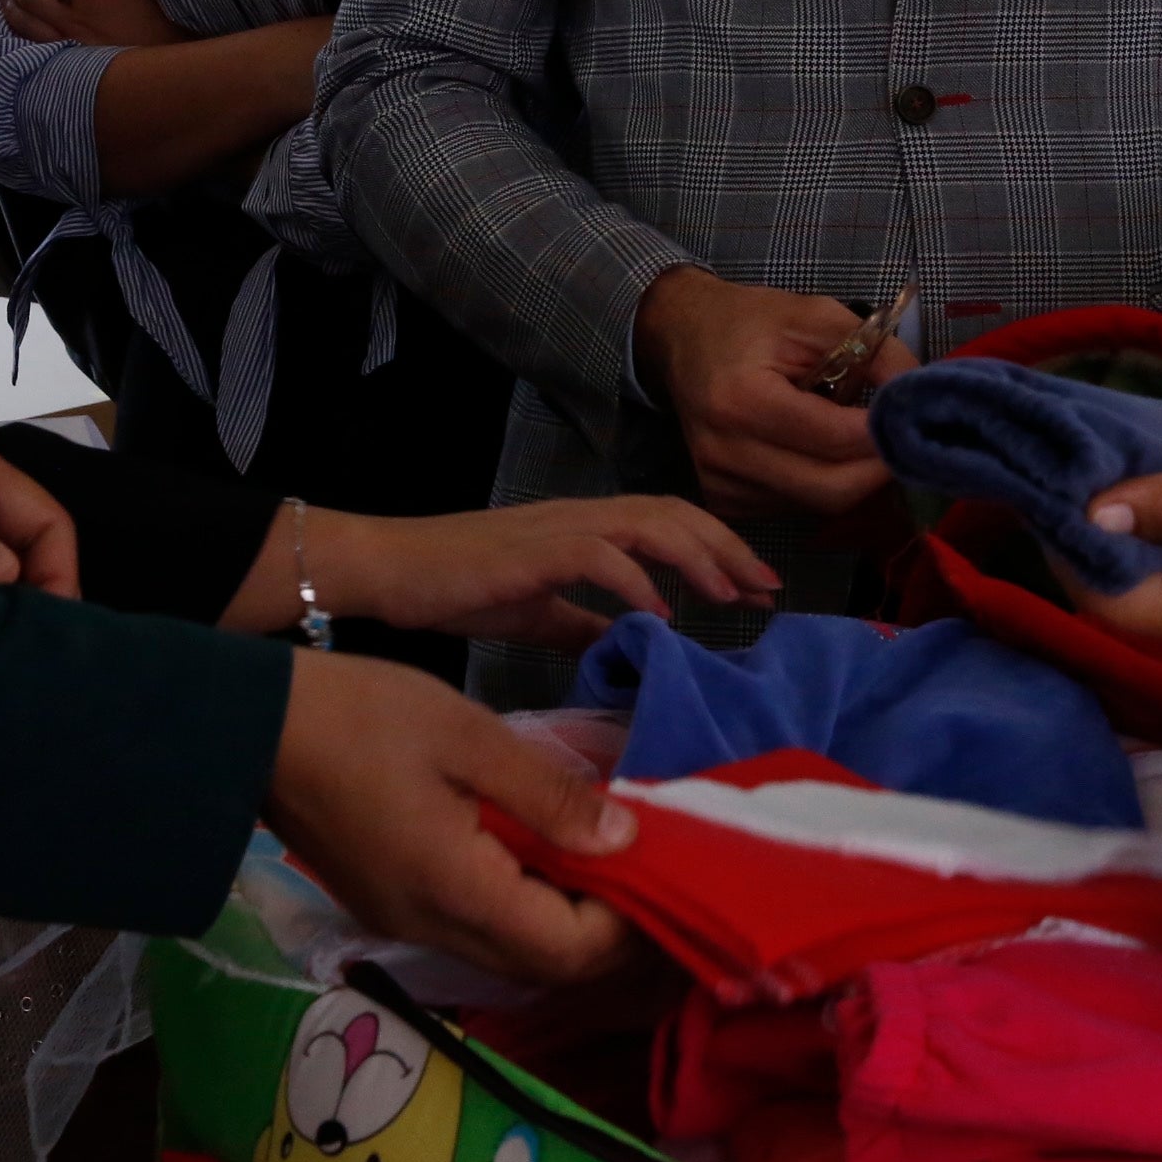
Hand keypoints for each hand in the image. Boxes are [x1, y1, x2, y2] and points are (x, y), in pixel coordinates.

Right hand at [266, 650, 638, 985]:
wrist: (251, 728)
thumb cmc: (364, 717)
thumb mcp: (468, 737)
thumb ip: (548, 794)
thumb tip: (625, 841)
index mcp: (454, 890)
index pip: (567, 948)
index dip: (627, 921)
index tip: (663, 864)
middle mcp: (432, 928)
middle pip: (545, 965)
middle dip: (608, 931)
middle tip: (650, 864)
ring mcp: (407, 923)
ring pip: (512, 953)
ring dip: (567, 919)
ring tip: (608, 853)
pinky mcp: (392, 906)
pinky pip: (479, 928)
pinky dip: (526, 904)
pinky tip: (547, 851)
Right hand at [268, 497, 782, 646]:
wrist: (391, 568)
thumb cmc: (458, 587)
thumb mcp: (537, 612)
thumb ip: (583, 625)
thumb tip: (627, 646)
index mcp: (588, 529)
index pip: (670, 524)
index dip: (720, 548)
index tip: (759, 585)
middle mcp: (582, 517)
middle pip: (676, 514)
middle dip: (729, 547)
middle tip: (771, 585)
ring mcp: (558, 528)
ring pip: (649, 523)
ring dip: (697, 556)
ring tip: (731, 593)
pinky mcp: (533, 548)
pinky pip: (598, 554)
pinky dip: (635, 579)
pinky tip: (660, 610)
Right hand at [633, 268, 900, 515]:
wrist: (684, 336)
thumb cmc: (753, 322)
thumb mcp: (818, 316)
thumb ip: (877, 353)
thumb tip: (921, 396)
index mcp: (742, 401)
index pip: (834, 440)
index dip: (884, 435)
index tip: (915, 418)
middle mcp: (724, 452)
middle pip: (830, 490)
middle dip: (879, 468)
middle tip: (904, 438)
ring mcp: (719, 484)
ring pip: (817, 506)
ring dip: (853, 478)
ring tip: (861, 436)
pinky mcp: (723, 501)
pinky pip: (795, 508)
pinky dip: (823, 484)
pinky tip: (823, 450)